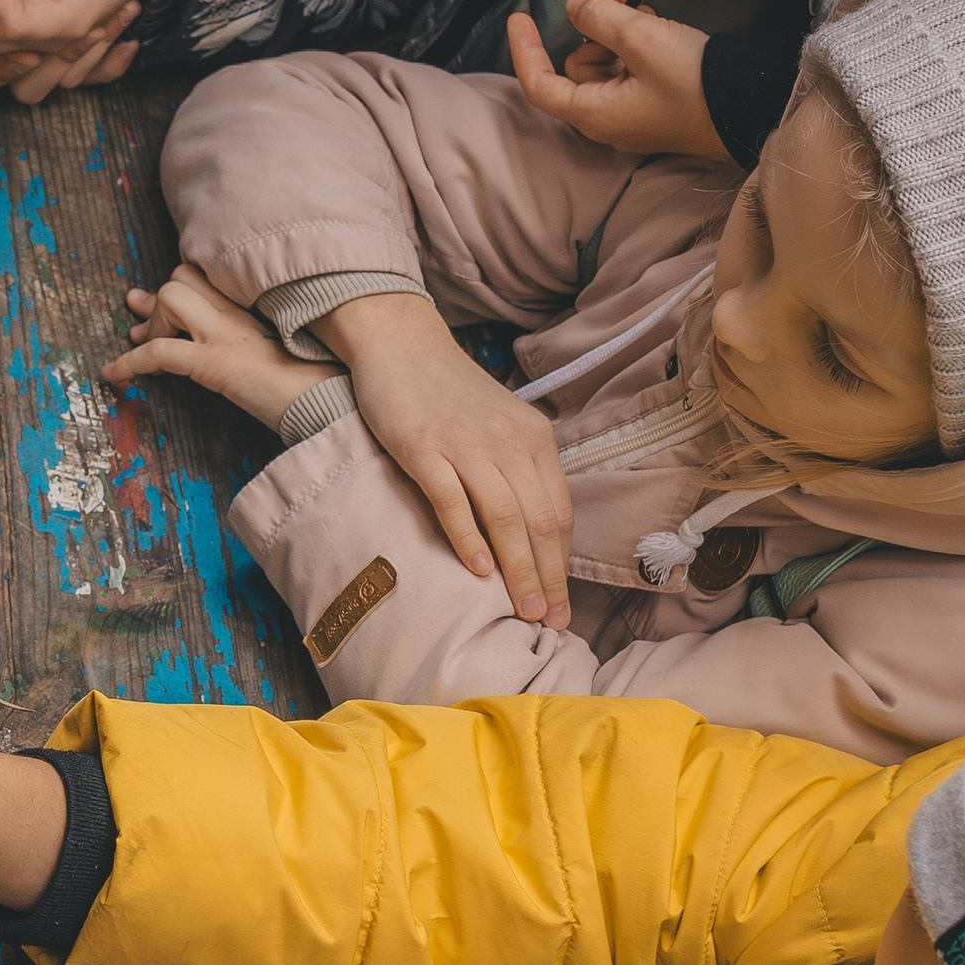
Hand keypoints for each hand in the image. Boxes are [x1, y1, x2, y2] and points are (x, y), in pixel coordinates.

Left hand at [97, 267, 312, 435]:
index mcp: (258, 305)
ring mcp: (227, 333)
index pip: (206, 275)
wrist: (333, 405)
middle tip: (141, 329)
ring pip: (170, 299)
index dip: (179, 288)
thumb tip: (226, 348)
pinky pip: (159, 352)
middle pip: (182, 277)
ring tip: (141, 352)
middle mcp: (241, 310)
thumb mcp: (283, 351)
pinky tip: (113, 375)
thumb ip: (256, 339)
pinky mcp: (217, 363)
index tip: (159, 307)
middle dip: (158, 304)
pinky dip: (130, 364)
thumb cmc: (316, 384)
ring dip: (150, 327)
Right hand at [324, 290, 573, 627]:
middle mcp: (508, 441)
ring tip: (521, 611)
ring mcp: (466, 443)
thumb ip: (518, 470)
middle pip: (539, 522)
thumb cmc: (449, 392)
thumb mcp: (500, 425)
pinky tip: (476, 572)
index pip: (560, 512)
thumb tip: (532, 535)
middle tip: (549, 622)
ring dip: (517, 570)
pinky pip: (452, 501)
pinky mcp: (423, 446)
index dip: (562, 564)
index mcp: (534, 438)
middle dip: (547, 579)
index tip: (561, 605)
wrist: (401, 342)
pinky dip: (468, 539)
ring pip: (505, 518)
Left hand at [507, 0, 723, 162]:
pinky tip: (654, 18)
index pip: (539, 85)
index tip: (520, 15)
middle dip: (595, 31)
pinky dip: (638, 44)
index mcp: (594, 114)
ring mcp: (635, 117)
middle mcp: (608, 122)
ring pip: (608, 65)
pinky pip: (633, 71)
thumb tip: (573, 7)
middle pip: (578, 69)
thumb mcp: (641, 38)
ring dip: (619, 31)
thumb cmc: (692, 78)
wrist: (752, 103)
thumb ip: (599, 18)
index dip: (524, 49)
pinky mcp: (658, 107)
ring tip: (642, 5)